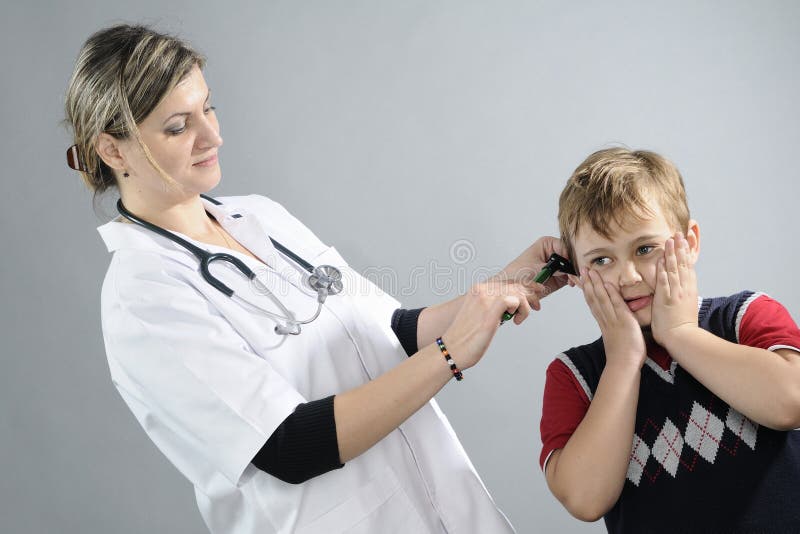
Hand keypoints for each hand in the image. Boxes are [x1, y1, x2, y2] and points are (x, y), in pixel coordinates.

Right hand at [442, 280, 534, 369]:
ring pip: (517, 292)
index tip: (535, 292)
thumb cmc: (466, 337)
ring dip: (525, 305)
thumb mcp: (480, 314)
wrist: (452, 349)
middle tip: (537, 306)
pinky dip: (521, 310)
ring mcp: (485, 299)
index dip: (525, 286)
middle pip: (515, 285)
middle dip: (531, 295)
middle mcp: (481, 290)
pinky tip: (516, 320)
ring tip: (519, 318)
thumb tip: (513, 304)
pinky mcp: (490, 311)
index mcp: (478, 289)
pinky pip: (515, 300)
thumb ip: (494, 305)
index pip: (508, 281)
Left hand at [494, 236, 571, 301]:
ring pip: (573, 268)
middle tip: (577, 271)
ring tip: (574, 279)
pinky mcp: (560, 277)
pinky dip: (573, 280)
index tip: (573, 262)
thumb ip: (554, 269)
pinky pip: (571, 277)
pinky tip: (572, 283)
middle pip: (571, 256)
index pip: (565, 245)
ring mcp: (558, 265)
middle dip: (575, 264)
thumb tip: (567, 270)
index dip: (570, 254)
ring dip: (575, 273)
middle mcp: (554, 252)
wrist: (512, 288)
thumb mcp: (537, 268)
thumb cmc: (518, 273)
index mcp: (547, 243)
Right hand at [574, 268, 645, 368]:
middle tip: (582, 270)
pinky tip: (607, 284)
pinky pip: (616, 305)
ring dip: (595, 284)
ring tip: (590, 272)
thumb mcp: (615, 339)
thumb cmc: (622, 356)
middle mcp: (605, 319)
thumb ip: (614, 329)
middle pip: (593, 298)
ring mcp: (613, 319)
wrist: (624, 365)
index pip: (593, 303)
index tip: (583, 280)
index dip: (587, 291)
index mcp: (604, 323)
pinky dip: (611, 294)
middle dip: (587, 283)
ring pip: (601, 299)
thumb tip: (614, 326)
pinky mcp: (624, 321)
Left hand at [651, 232, 698, 346]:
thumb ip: (683, 296)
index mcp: (689, 290)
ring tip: (672, 239)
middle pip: (683, 264)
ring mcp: (676, 292)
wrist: (683, 338)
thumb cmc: (682, 327)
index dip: (686, 254)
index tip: (684, 241)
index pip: (688, 268)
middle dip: (680, 248)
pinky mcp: (667, 298)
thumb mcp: (686, 307)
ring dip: (672, 253)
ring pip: (674, 269)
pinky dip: (663, 268)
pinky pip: (664, 280)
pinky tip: (661, 258)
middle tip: (679, 233)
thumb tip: (682, 290)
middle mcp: (684, 289)